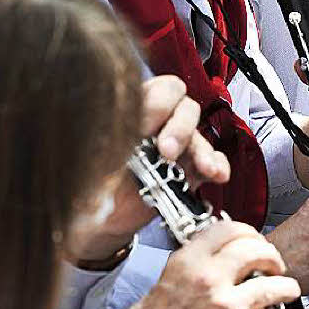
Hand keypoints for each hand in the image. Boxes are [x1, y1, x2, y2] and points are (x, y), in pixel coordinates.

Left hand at [67, 75, 230, 262]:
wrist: (98, 219)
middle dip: (180, 127)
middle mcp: (164, 123)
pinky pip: (212, 164)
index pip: (163, 89)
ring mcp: (180, 148)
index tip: (143, 129)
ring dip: (201, 150)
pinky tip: (216, 174)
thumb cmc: (91, 176)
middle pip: (186, 108)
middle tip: (166, 150)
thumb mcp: (92, 151)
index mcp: (141, 107)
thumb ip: (106, 135)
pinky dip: (217, 166)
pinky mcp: (190, 173)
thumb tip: (114, 125)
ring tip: (201, 166)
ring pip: (200, 137)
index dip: (158, 104)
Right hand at [82, 220, 308, 308]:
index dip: (248, 232)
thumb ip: (196, 262)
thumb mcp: (167, 281)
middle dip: (271, 255)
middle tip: (274, 263)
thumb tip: (221, 251)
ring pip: (274, 284)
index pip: (230, 229)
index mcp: (189, 262)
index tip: (253, 238)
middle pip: (256, 250)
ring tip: (289, 290)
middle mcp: (211, 280)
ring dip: (287, 287)